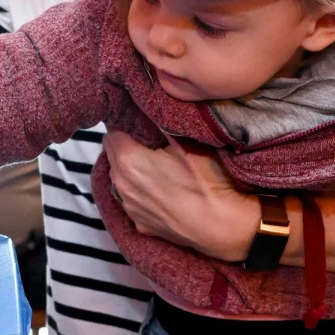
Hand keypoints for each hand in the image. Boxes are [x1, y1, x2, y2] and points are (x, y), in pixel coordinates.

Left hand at [104, 130, 259, 262]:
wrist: (222, 227)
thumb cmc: (207, 183)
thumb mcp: (187, 142)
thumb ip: (161, 123)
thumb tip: (150, 108)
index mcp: (128, 160)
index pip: (112, 133)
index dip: (126, 126)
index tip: (139, 125)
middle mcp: (121, 184)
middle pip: (112, 155)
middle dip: (125, 146)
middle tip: (148, 143)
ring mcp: (129, 207)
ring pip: (119, 179)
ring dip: (129, 170)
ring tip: (154, 167)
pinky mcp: (140, 224)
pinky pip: (131, 201)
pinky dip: (139, 193)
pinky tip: (159, 191)